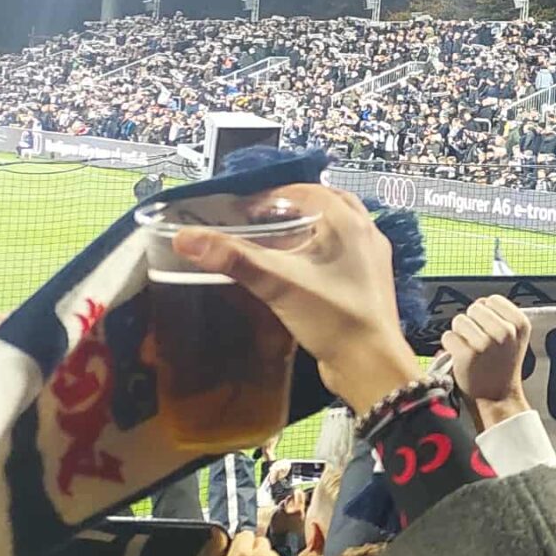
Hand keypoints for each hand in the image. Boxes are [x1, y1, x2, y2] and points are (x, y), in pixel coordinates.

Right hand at [170, 186, 413, 413]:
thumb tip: (185, 237)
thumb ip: (233, 258)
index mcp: (349, 222)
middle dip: (289, 207)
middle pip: (324, 204)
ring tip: (270, 239)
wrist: (370, 363)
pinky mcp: (367, 280)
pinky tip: (295, 266)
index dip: (271, 195)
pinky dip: (317, 248)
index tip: (240, 208)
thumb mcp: (278, 283)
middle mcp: (366, 232)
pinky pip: (341, 251)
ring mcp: (370, 257)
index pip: (306, 191)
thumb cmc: (331, 316)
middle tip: (256, 219)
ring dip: (305, 227)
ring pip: (335, 228)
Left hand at [445, 295, 532, 424]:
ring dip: (460, 333)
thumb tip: (479, 303)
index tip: (489, 328)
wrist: (497, 397)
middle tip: (478, 341)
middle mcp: (505, 332)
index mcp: (520, 324)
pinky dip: (450, 346)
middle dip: (472, 322)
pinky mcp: (466, 355)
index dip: (486, 313)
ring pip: (459, 320)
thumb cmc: (503, 367)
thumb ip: (502, 318)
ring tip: (470, 349)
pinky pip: (448, 337)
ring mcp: (486, 343)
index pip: (492, 300)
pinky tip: (461, 357)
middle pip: (474, 308)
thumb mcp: (515, 338)